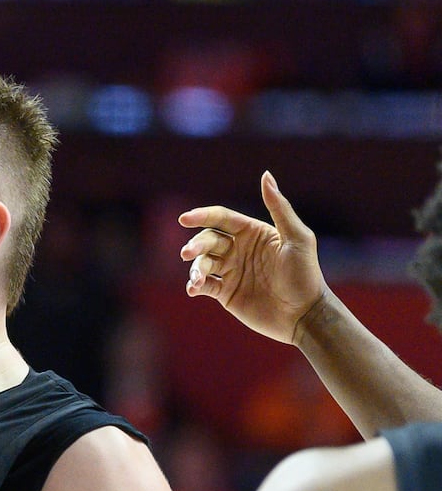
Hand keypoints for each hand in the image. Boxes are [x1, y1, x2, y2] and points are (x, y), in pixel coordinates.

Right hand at [179, 171, 326, 345]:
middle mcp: (239, 250)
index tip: (185, 219)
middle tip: (188, 253)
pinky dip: (194, 285)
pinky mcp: (225, 293)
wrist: (304, 315)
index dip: (203, 216)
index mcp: (254, 233)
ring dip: (195, 268)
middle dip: (195, 245)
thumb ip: (279, 207)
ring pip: (202, 262)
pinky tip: (194, 289)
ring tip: (197, 279)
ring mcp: (230, 271)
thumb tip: (265, 175)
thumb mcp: (297, 238)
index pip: (222, 218)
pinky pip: (203, 285)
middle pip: (208, 240)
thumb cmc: (306, 274)